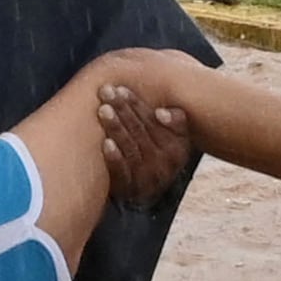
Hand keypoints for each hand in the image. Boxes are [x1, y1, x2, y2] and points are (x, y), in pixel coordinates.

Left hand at [98, 81, 192, 204]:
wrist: (149, 189)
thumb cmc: (159, 150)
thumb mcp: (177, 137)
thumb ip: (176, 121)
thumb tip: (161, 113)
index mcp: (176, 149)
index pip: (153, 121)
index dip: (135, 104)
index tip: (120, 89)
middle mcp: (164, 165)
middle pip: (140, 132)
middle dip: (122, 109)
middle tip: (105, 92)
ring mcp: (146, 179)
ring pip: (130, 149)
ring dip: (116, 128)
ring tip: (103, 110)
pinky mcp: (129, 190)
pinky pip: (122, 173)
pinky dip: (114, 158)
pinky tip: (105, 143)